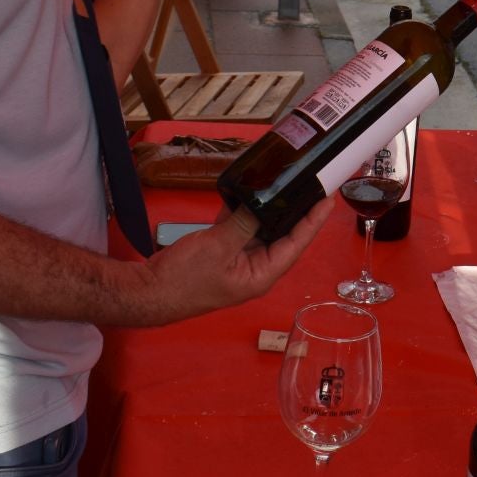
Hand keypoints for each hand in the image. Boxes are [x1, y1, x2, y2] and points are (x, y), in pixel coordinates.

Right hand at [144, 197, 334, 322]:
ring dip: (273, 209)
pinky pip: (242, 228)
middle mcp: (256, 268)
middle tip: (313, 184)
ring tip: (290, 184)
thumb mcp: (218, 246)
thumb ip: (244, 223)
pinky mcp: (223, 252)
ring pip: (263, 230)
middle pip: (284, 236)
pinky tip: (251, 191)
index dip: (314, 220)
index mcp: (263, 274)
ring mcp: (239, 260)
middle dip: (298, 211)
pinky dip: (247, 211)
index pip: (297, 243)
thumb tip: (264, 201)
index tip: (328, 198)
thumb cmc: (185, 278)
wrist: (149, 292)